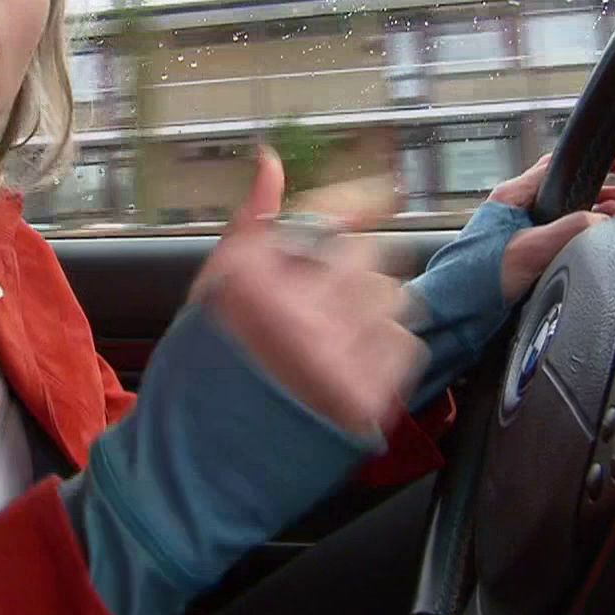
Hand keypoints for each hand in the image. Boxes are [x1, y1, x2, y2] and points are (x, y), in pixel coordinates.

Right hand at [187, 147, 428, 439]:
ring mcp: (337, 361)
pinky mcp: (366, 400)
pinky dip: (388, 347)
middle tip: (333, 292)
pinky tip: (354, 358)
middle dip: (356, 267)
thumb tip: (270, 159)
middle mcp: (300, 316)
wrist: (208, 455)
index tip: (379, 194)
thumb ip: (251, 218)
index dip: (360, 202)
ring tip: (343, 328)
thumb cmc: (208, 365)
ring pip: (395, 298)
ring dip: (376, 307)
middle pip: (371, 256)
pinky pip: (407, 345)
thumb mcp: (215, 283)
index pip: (331, 218)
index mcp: (256, 282)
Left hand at [490, 148, 614, 300]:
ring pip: (567, 202)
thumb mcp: (532, 249)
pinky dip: (584, 222)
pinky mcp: (522, 248)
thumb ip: (570, 230)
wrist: (456, 310)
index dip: (609, 161)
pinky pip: (561, 225)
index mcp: (514, 195)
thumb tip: (602, 220)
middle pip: (570, 180)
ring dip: (597, 200)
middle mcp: (516, 206)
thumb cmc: (477, 278)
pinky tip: (598, 228)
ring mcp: (519, 227)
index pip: (568, 164)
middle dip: (606, 178)